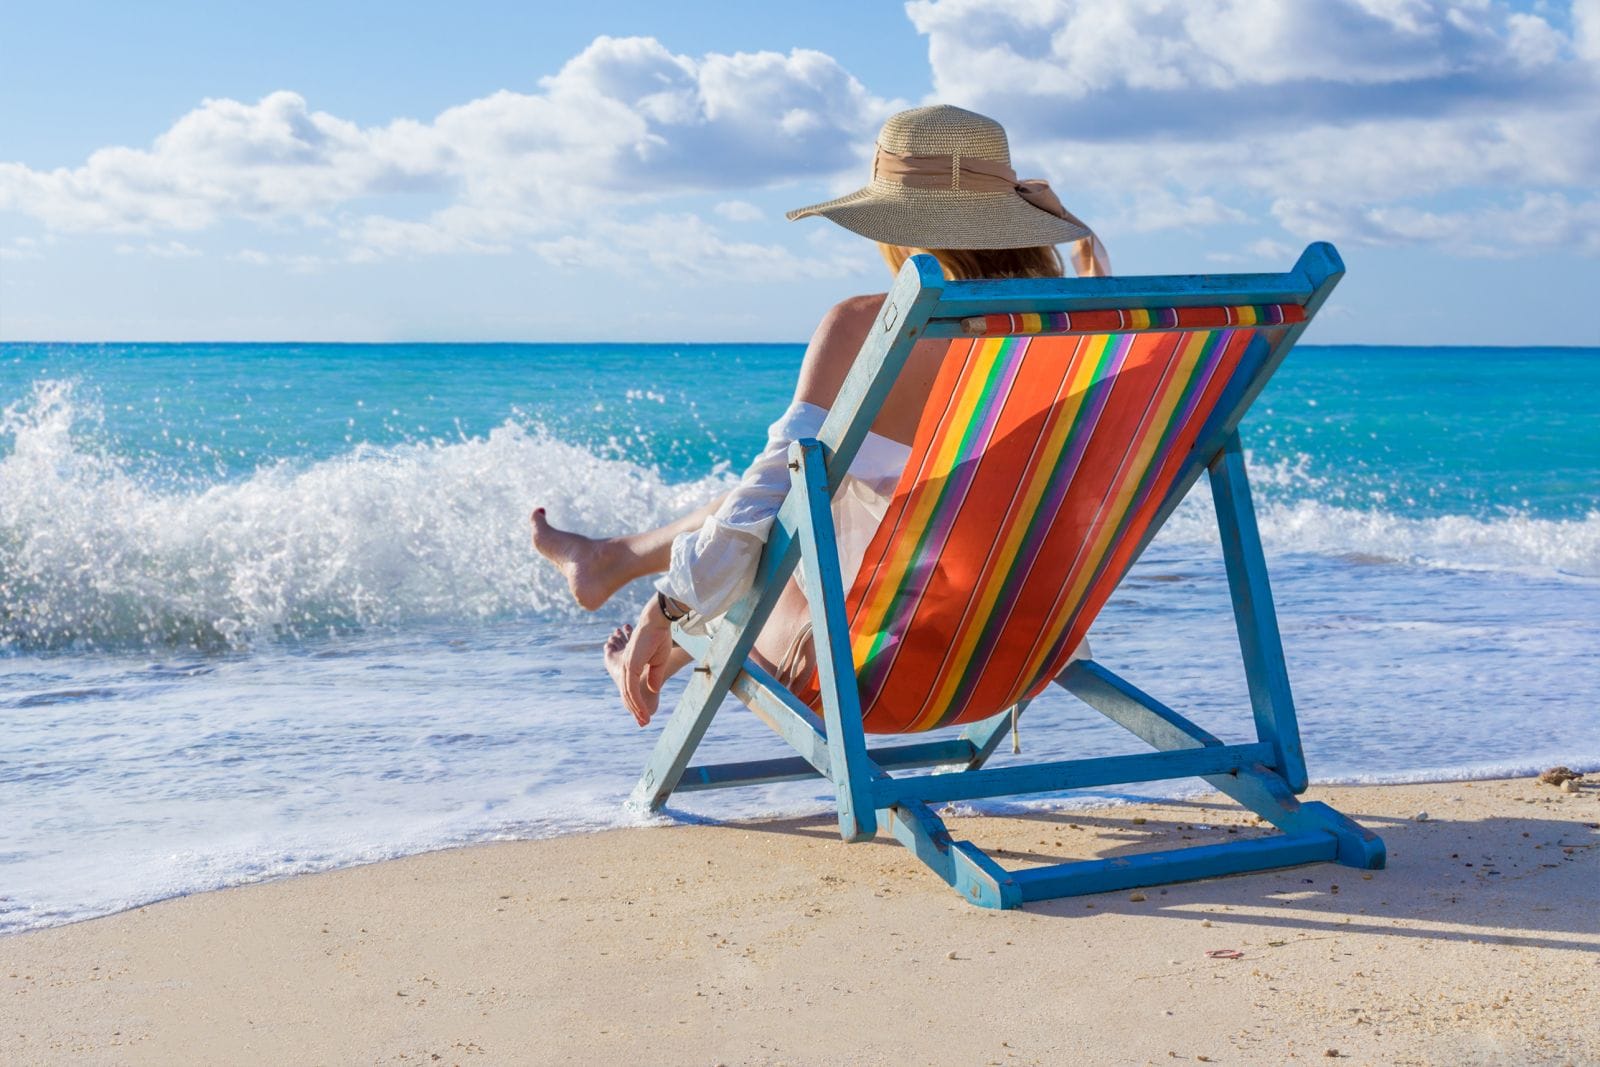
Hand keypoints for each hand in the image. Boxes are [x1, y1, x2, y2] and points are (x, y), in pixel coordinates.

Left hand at [619, 598, 676, 726]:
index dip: (636, 702)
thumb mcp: (658, 661)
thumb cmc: (658, 637)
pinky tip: (642, 710)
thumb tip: (652, 690)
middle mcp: (626, 667)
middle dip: (635, 710)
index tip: (644, 714)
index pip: (630, 689)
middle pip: (627, 694)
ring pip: (628, 694)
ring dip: (636, 709)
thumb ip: (654, 676)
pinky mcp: (630, 666)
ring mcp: (627, 667)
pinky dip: (636, 701)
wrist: (657, 622)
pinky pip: (631, 689)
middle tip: (643, 722)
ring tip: (644, 720)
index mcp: (632, 666)